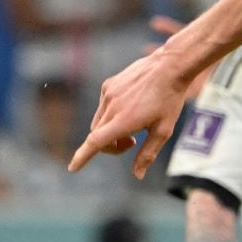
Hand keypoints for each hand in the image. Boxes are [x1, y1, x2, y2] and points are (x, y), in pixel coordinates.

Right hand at [72, 48, 197, 176]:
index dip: (82, 156)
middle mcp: (111, 107)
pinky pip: (103, 107)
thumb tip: (137, 175)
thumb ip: (148, 154)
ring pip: (99, 122)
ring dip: (110, 131)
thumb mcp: (163, 131)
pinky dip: (111, 115)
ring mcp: (108, 94)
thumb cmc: (169, 100)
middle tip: (133, 143)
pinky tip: (132, 108)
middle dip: (111, 146)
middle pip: (98, 136)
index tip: (72, 168)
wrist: (169, 67)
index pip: (95, 142)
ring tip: (134, 125)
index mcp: (124, 121)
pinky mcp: (109, 85)